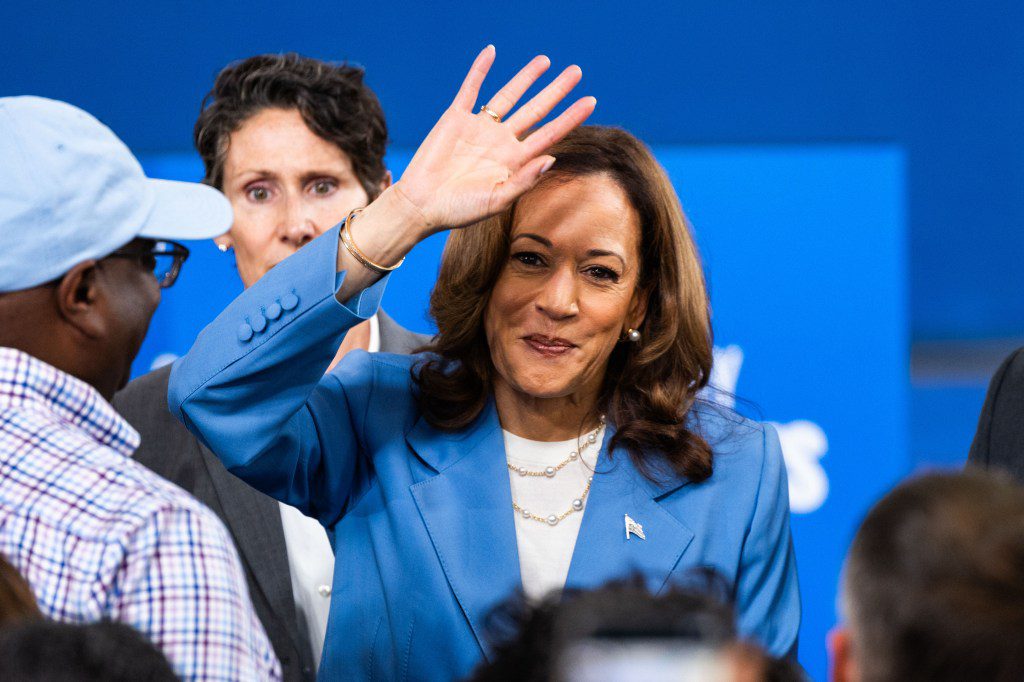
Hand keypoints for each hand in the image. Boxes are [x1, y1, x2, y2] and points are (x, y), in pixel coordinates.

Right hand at [393, 46, 595, 235]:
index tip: (590, 101)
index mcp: (514, 161)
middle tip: (576, 72)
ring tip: (545, 61)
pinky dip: (479, 70)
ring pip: (508, 96)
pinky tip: (491, 52)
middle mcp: (501, 141)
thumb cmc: (459, 210)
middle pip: (535, 110)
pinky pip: (470, 89)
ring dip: (526, 78)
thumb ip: (523, 181)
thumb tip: (551, 159)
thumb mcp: (496, 201)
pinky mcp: (455, 119)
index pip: (549, 134)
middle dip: (555, 91)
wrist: (422, 205)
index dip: (570, 117)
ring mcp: (479, 128)